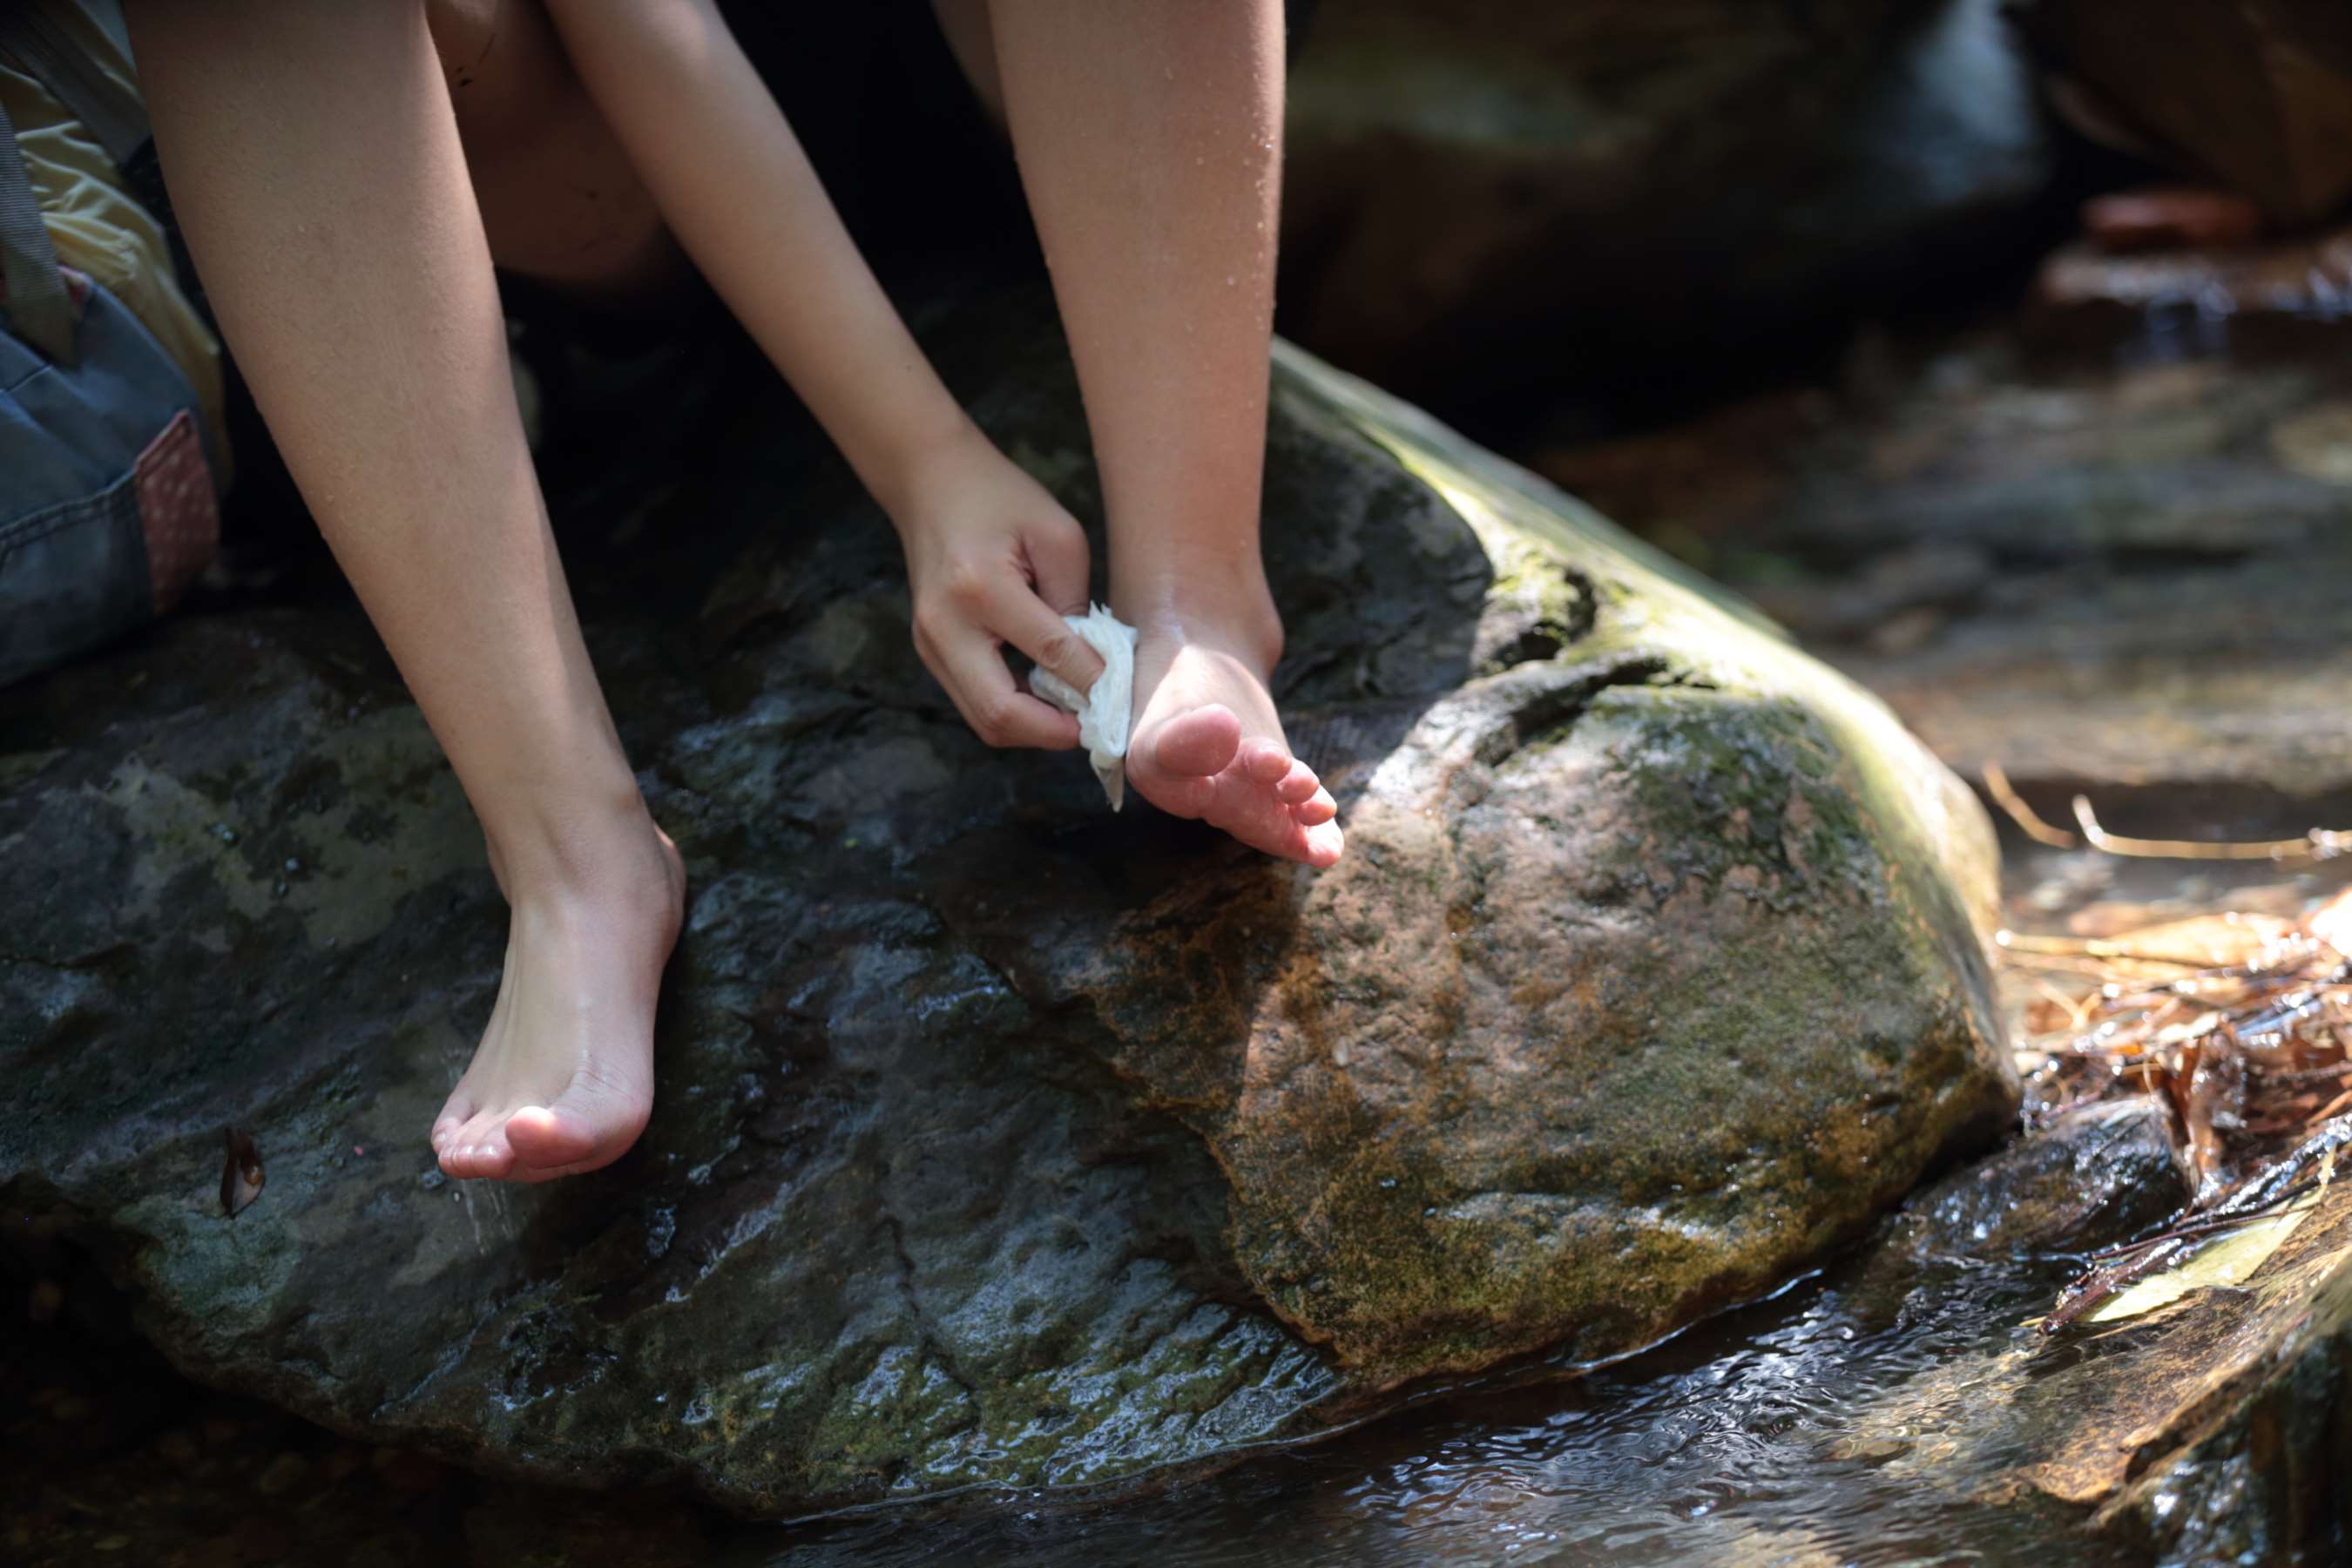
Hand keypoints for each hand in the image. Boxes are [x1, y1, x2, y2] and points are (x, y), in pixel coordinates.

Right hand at [889, 429, 1107, 748]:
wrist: (930, 483)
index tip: (1127, 695)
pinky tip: (1047, 696)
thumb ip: (1076, 601)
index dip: (1095, 682)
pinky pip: (975, 702)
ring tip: (1076, 714)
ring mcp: (929, 645)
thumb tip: (1097, 666)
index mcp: (981, 587)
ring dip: (1035, 729)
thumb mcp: (1057, 535)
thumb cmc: (1000, 499)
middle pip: (1001, 714)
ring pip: (985, 720)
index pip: (1051, 654)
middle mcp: (945, 626)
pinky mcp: (929, 653)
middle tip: (1098, 726)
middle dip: (1056, 733)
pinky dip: (1015, 710)